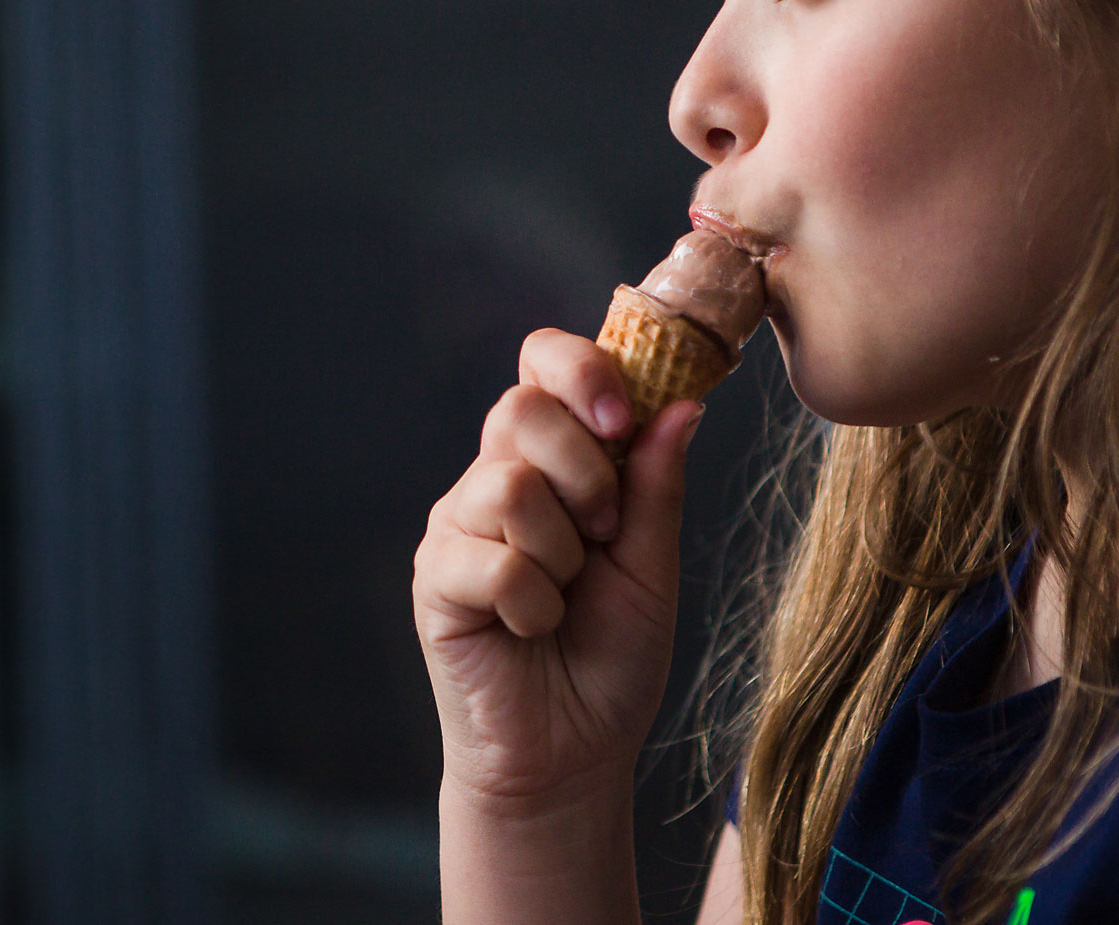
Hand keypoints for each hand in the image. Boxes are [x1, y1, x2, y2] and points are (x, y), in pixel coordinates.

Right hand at [413, 327, 701, 810]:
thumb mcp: (651, 565)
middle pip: (522, 408)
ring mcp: (457, 527)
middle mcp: (494, 478)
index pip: (541, 364)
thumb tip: (683, 403)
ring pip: (510, 486)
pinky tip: (530, 631)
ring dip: (563, 552)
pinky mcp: (435, 579)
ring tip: (565, 595)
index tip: (622, 417)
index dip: (580, 369)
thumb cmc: (609, 659)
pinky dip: (534, 605)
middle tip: (605, 536)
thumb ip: (656, 485)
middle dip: (587, 472)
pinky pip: (494, 562)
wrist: (570, 754)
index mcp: (549, 460)